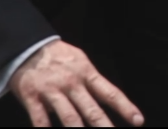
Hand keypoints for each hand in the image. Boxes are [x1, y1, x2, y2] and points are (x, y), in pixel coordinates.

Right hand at [8, 40, 141, 127]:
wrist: (28, 46)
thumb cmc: (59, 56)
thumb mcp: (81, 61)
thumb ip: (89, 82)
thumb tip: (98, 101)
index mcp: (87, 74)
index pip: (110, 93)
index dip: (125, 107)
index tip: (138, 121)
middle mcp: (73, 83)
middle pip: (91, 109)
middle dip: (104, 125)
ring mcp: (52, 91)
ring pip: (69, 116)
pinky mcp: (32, 97)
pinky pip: (40, 118)